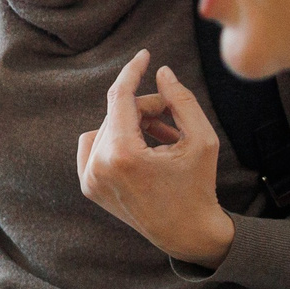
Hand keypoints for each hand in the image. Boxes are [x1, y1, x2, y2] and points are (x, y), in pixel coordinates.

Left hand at [76, 50, 235, 267]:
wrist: (186, 233)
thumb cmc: (198, 185)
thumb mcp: (201, 139)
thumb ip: (181, 100)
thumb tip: (161, 71)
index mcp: (123, 155)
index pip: (119, 97)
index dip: (133, 71)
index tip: (145, 55)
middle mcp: (98, 167)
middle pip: (118, 113)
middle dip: (147, 110)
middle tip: (173, 121)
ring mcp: (89, 179)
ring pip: (107, 127)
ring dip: (134, 126)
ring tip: (163, 141)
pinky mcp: (88, 186)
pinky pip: (95, 145)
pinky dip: (116, 141)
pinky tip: (141, 153)